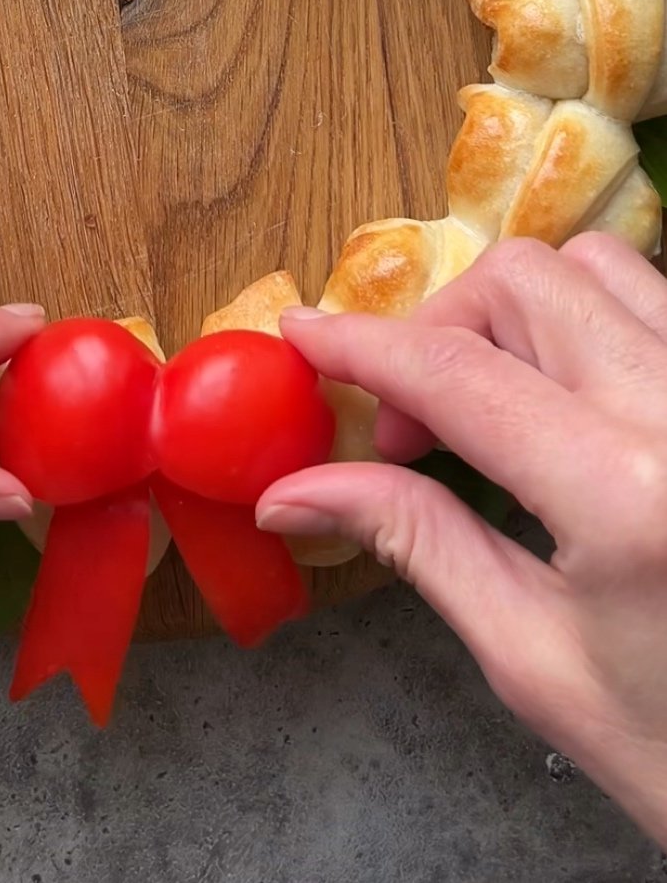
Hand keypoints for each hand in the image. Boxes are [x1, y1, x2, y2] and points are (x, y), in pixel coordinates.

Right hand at [258, 233, 666, 846]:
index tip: (301, 333)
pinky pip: (651, 299)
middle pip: (524, 283)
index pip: (456, 374)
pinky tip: (556, 394)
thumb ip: (413, 539)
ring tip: (482, 400)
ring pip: (596, 267)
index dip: (360, 344)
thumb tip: (290, 494)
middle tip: (409, 425)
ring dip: (507, 314)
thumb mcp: (528, 654)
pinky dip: (578, 319)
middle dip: (434, 330)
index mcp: (625, 494)